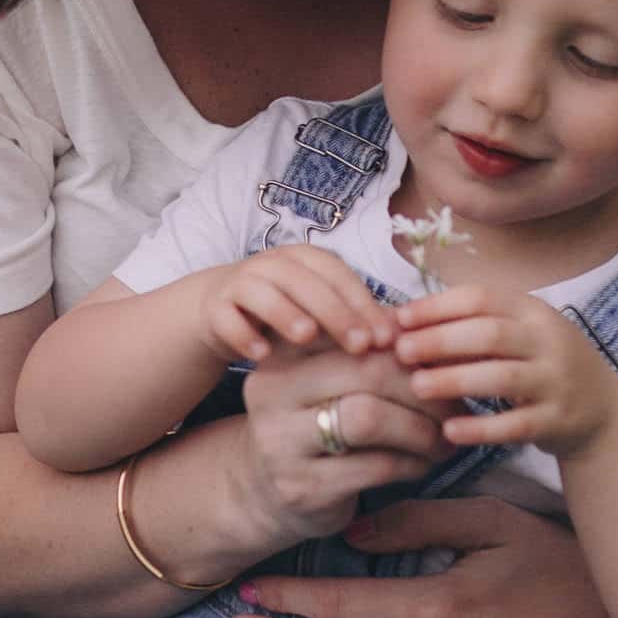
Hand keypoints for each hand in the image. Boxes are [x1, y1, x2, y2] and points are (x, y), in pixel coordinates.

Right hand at [198, 245, 394, 366]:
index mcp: (306, 260)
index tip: (387, 340)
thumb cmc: (286, 313)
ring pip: (263, 291)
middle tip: (359, 345)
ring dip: (286, 312)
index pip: (339, 275)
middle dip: (335, 312)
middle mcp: (273, 264)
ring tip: (307, 338)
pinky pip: (226, 316)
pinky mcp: (214, 307)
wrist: (220, 311)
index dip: (364, 305)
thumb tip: (403, 340)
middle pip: (305, 281)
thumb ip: (355, 319)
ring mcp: (240, 283)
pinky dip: (243, 333)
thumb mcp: (320, 311)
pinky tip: (262, 356)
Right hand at [233, 342, 450, 548]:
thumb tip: (429, 333)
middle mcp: (273, 391)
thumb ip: (367, 352)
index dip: (405, 342)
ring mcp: (282, 441)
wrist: (267, 492)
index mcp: (283, 353)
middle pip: (365, 369)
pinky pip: (375, 466)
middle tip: (454, 404)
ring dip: (421, 429)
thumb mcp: (328, 381)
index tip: (436, 361)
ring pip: (368, 418)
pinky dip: (413, 463)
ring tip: (444, 438)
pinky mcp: (304, 486)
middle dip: (422, 387)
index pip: (353, 330)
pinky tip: (424, 463)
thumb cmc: (314, 425)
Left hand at [394, 283, 617, 458]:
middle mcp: (549, 342)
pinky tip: (449, 431)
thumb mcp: (517, 336)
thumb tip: (400, 323)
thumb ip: (469, 328)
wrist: (601, 412)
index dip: (438, 307)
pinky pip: (516, 424)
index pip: (482, 299)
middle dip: (442, 340)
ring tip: (417, 386)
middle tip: (402, 352)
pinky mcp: (557, 421)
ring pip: (503, 377)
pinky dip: (482, 428)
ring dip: (456, 380)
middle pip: (491, 334)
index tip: (400, 319)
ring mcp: (556, 382)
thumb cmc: (539, 365)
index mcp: (533, 312)